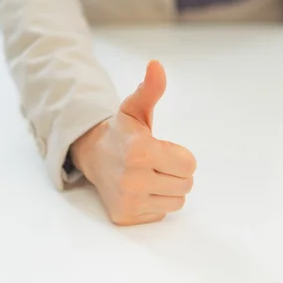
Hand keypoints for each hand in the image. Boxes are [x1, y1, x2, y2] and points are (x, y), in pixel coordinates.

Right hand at [71, 60, 195, 225]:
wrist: (93, 156)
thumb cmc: (122, 133)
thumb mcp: (135, 108)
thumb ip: (150, 89)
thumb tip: (156, 66)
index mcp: (139, 151)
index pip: (189, 165)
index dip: (181, 156)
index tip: (163, 150)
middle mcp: (132, 180)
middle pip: (186, 185)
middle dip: (176, 173)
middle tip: (157, 164)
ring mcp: (128, 201)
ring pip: (176, 202)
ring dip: (168, 190)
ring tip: (149, 177)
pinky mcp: (125, 216)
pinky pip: (160, 214)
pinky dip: (155, 203)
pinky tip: (140, 191)